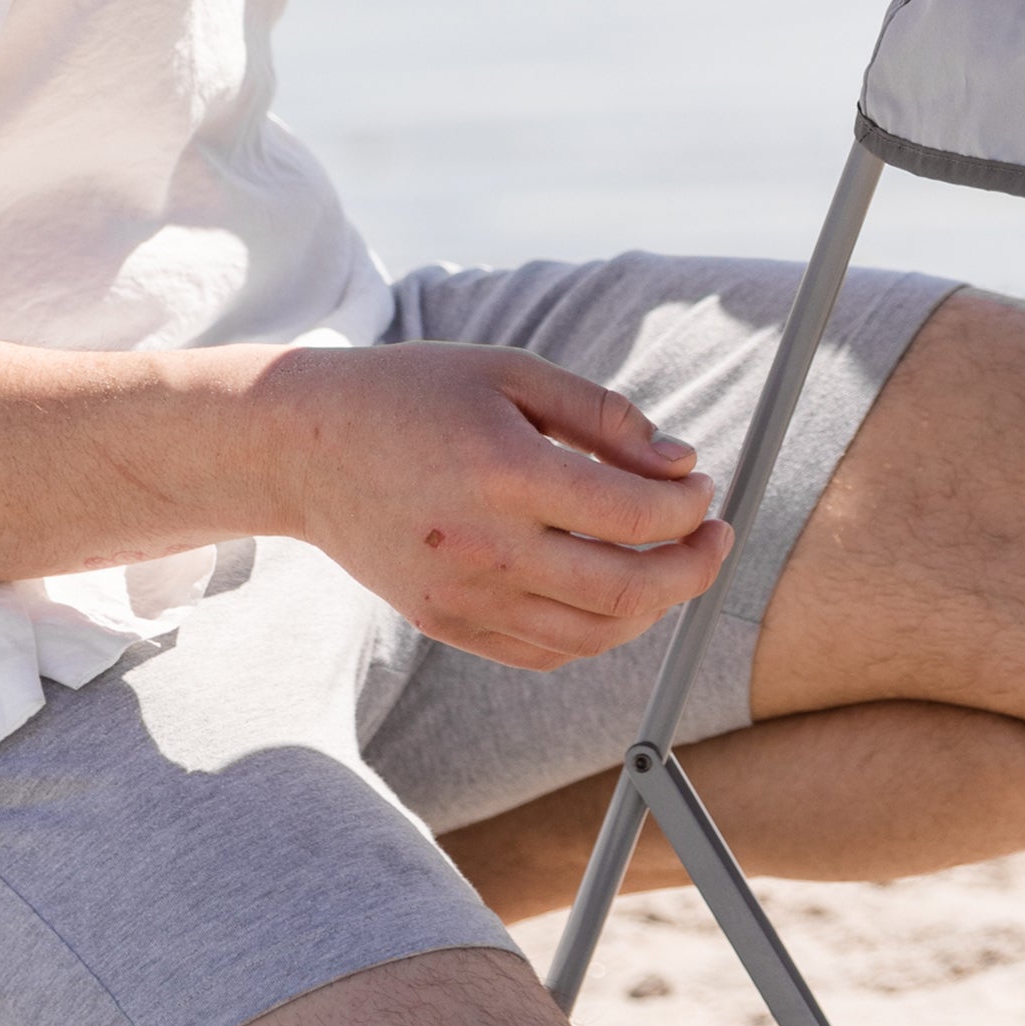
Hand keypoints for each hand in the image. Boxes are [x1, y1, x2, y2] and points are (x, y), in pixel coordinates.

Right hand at [258, 345, 730, 669]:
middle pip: (626, 590)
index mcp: (506, 473)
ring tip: (676, 563)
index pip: (633, 514)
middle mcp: (484, 548)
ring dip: (655, 606)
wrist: (306, 449)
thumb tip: (681, 463)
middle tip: (718, 536)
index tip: (702, 485)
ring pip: (592, 634)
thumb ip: (605, 417)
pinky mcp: (444, 623)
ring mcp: (461, 597)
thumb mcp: (515, 373)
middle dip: (694, 567)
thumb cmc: (417, 395)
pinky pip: (544, 652)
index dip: (689, 506)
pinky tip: (616, 590)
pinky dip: (597, 631)